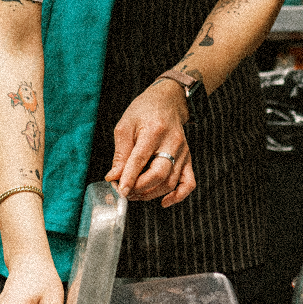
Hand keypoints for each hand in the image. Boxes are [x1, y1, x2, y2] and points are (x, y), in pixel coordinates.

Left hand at [105, 80, 196, 206]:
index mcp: (154, 131)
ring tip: (135, 194)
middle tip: (125, 192)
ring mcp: (183, 153)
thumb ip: (120, 153)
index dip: (129, 177)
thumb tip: (114, 177)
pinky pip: (188, 183)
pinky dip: (178, 196)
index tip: (120, 190)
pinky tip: (163, 201)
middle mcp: (172, 143)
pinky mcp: (188, 160)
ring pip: (170, 182)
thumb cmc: (143, 112)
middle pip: (158, 174)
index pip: (140, 159)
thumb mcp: (125, 127)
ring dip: (151, 193)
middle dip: (139, 187)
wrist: (168, 102)